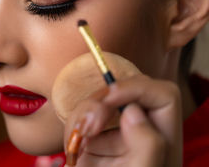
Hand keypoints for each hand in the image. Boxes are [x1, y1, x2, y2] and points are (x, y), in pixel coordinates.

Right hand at [64, 75, 182, 166]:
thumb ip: (147, 145)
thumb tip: (133, 111)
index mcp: (163, 140)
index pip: (162, 94)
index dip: (136, 87)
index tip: (111, 100)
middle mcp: (141, 133)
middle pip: (127, 92)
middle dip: (102, 101)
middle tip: (89, 124)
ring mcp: (117, 136)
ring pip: (100, 102)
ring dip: (82, 114)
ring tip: (76, 139)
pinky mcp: (94, 141)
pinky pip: (81, 118)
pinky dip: (72, 126)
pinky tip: (72, 146)